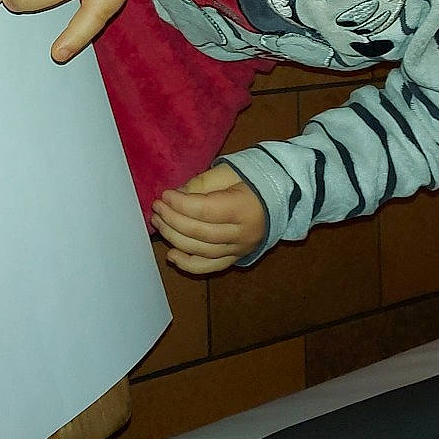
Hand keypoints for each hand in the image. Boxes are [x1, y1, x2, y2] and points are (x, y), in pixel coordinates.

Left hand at [152, 164, 266, 274]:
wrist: (282, 196)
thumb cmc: (253, 179)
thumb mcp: (229, 172)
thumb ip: (201, 184)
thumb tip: (175, 197)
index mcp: (244, 208)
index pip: (205, 211)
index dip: (181, 204)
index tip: (165, 195)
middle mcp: (243, 234)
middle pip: (200, 233)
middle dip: (173, 220)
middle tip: (157, 208)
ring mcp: (240, 249)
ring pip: (201, 251)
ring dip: (175, 238)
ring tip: (159, 223)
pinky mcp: (236, 257)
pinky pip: (210, 267)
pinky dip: (189, 264)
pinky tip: (172, 254)